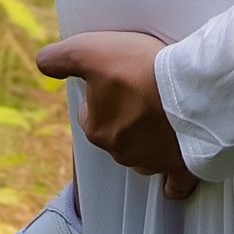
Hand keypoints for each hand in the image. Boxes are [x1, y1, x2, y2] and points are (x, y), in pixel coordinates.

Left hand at [38, 31, 197, 197]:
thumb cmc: (141, 70)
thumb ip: (60, 58)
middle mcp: (121, 152)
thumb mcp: (90, 50)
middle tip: (144, 90)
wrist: (191, 89)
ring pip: (144, 154)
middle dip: (127, 116)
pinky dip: (174, 181)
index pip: (90, 114)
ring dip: (151, 139)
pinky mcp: (181, 167)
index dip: (101, 93)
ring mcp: (152, 162)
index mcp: (97, 129)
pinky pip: (175, 183)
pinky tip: (175, 170)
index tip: (117, 79)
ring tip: (167, 112)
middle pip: (118, 134)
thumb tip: (42, 62)